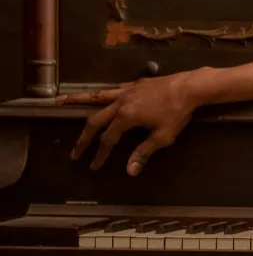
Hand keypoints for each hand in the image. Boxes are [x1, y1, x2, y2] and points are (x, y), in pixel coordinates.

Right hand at [55, 68, 208, 175]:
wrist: (191, 86)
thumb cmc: (178, 112)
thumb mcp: (163, 136)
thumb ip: (144, 152)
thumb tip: (129, 172)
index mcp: (126, 117)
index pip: (108, 139)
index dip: (100, 154)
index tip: (94, 166)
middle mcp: (121, 102)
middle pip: (95, 120)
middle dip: (83, 137)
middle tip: (74, 151)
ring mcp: (127, 91)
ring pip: (96, 96)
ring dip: (76, 100)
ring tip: (59, 101)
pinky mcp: (135, 84)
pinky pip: (112, 90)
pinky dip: (101, 94)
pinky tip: (97, 95)